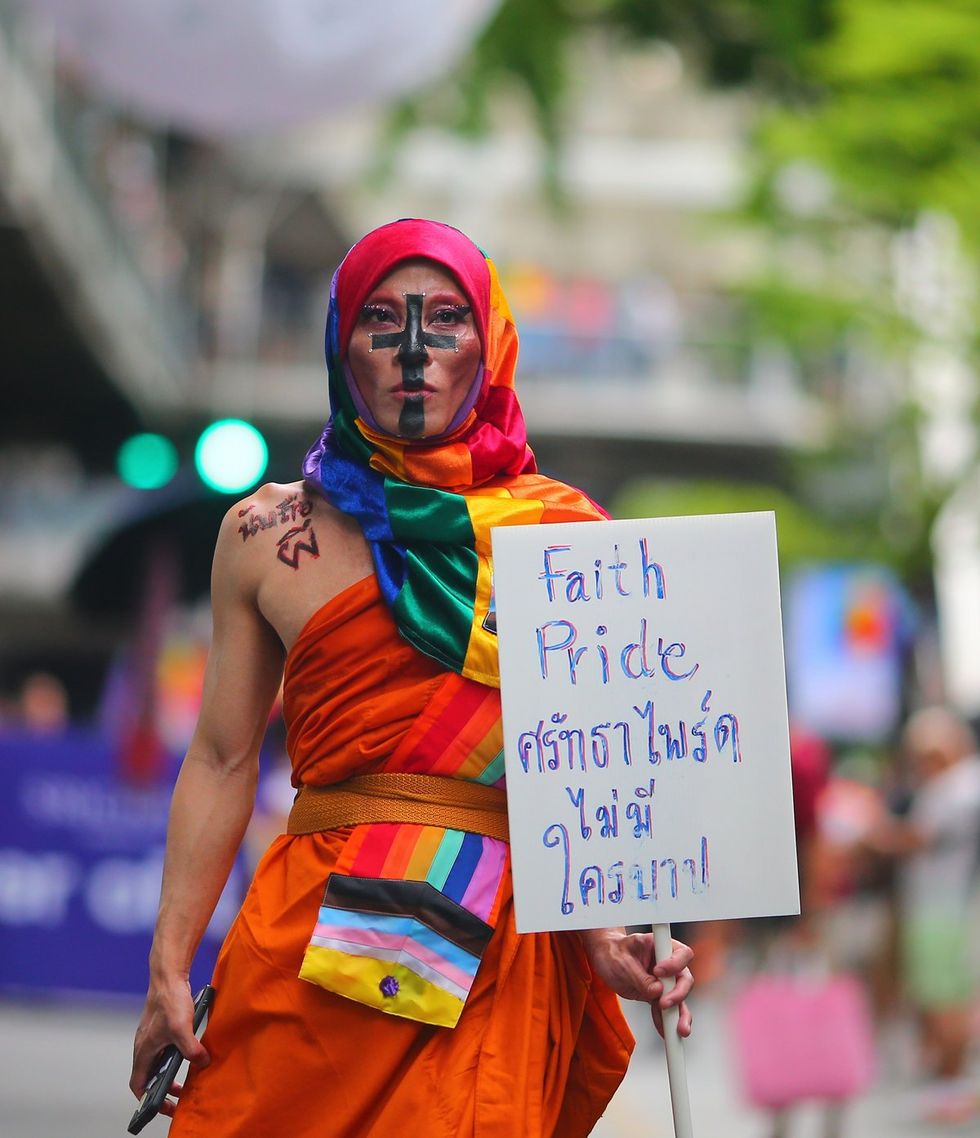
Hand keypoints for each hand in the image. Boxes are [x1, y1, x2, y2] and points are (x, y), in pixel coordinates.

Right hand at [130, 975, 209, 1116]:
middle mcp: (144, 1045)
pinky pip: (165, 1048)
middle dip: (162, 1088)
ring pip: (157, 1062)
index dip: (148, 1099)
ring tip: (186, 1076)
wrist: (168, 976)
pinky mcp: (161, 1026)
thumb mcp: (182, 1029)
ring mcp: (152, 1035)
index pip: (138, 1085)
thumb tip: (203, 1063)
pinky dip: (174, 1056)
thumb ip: (191, 1050)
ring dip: (169, 1072)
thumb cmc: (170, 1001)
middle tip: (179, 1095)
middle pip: (149, 1076)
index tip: (163, 1106)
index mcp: (143, 1051)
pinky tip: (190, 1053)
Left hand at [580, 928, 693, 1038]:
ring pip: (679, 999)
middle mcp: (667, 964)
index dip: (675, 964)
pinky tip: (664, 1032)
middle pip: (684, 979)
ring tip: (679, 1030)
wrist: (604, 958)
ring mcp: (663, 981)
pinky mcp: (656, 995)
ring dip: (679, 1015)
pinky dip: (665, 1022)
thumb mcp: (622, 961)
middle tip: (665, 1004)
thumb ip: (640, 977)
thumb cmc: (613, 952)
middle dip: (679, 994)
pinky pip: (665, 1011)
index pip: (681, 953)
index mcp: (660, 947)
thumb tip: (657, 992)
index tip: (659, 972)